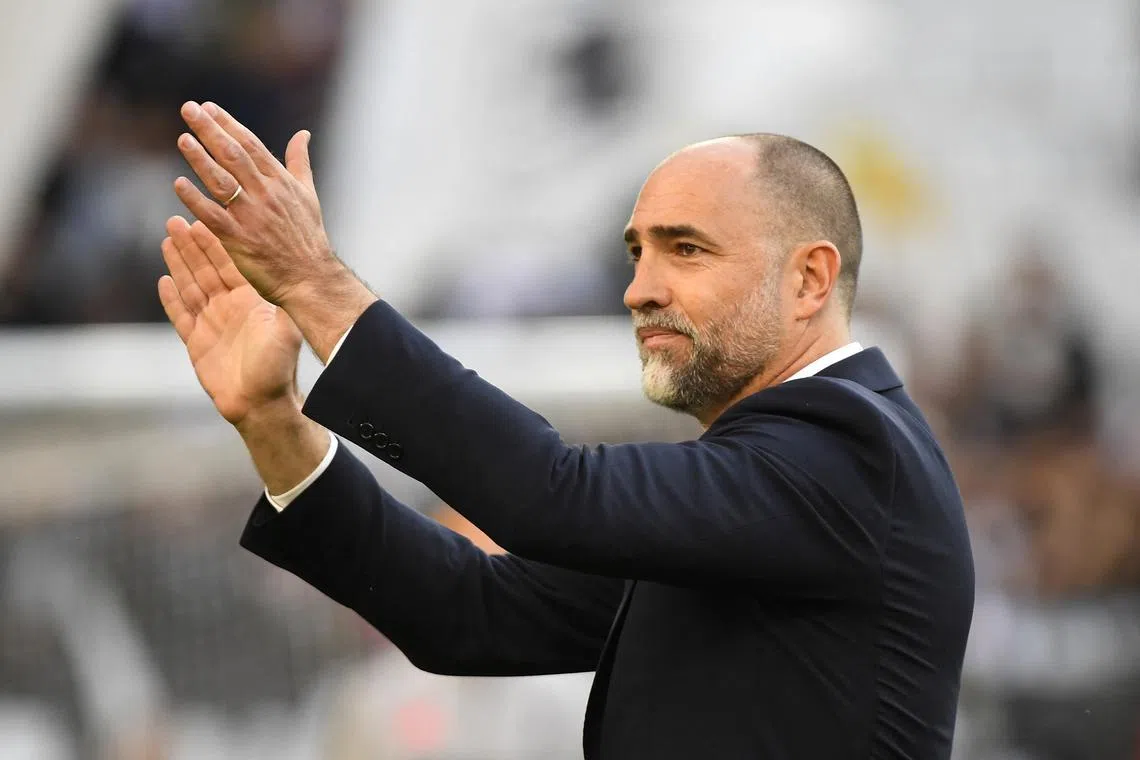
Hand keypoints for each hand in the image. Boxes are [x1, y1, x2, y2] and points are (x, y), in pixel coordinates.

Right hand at [158, 215, 302, 426]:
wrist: (261, 403)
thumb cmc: (278, 369)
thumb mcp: (284, 330)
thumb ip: (276, 303)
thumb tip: (284, 274)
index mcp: (249, 302)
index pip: (228, 266)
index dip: (214, 245)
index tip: (201, 221)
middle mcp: (229, 308)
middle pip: (204, 271)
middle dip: (190, 246)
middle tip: (175, 220)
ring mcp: (211, 324)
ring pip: (190, 288)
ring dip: (178, 264)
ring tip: (167, 240)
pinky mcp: (196, 343)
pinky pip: (180, 316)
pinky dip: (171, 299)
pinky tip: (163, 280)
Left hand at [172, 101, 334, 305]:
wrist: (309, 275)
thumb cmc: (308, 236)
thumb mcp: (308, 193)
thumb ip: (300, 162)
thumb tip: (303, 134)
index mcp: (280, 181)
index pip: (251, 145)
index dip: (228, 124)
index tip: (208, 107)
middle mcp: (265, 194)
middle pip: (233, 155)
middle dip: (210, 130)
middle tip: (189, 109)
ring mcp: (251, 216)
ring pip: (221, 180)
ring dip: (200, 159)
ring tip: (183, 139)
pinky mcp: (239, 238)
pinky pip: (212, 215)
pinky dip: (195, 199)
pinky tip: (178, 184)